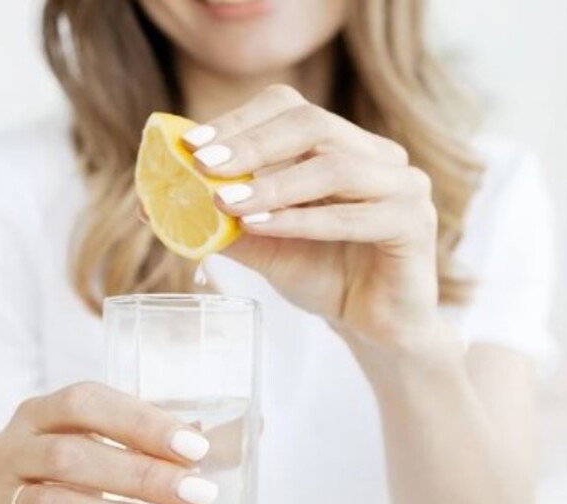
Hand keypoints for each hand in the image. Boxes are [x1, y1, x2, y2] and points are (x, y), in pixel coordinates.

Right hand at [0, 382, 219, 503]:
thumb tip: (251, 432)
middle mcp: (7, 447)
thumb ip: (159, 445)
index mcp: (37, 412)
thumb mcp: (95, 451)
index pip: (84, 402)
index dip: (140, 421)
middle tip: (199, 496)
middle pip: (72, 455)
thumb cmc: (59, 480)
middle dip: (141, 475)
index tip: (196, 448)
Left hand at [188, 84, 441, 348]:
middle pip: (314, 125)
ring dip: (274, 185)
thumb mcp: (264, 244)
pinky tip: (264, 227)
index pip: (291, 110)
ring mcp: (405, 185)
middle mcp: (379, 155)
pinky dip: (304, 220)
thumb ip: (220, 220)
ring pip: (335, 166)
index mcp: (346, 144)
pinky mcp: (416, 222)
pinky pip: (356, 215)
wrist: (375, 329)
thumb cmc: (325, 277)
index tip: (192, 145)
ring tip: (227, 204)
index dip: (241, 122)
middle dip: (252, 145)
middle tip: (204, 166)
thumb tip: (151, 204)